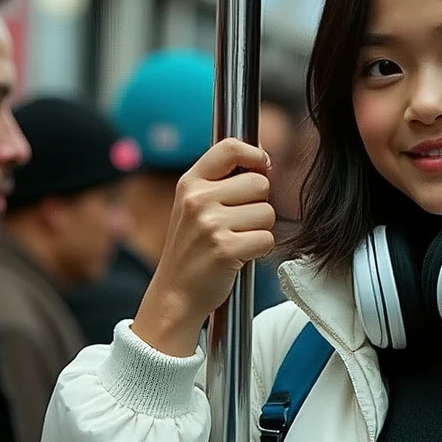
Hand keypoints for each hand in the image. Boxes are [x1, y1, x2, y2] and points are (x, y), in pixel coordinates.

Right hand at [132, 140, 275, 357]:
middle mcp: (198, 199)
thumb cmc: (192, 249)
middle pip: (260, 184)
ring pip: (267, 213)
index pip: (230, 148)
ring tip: (236, 241)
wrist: (175, 293)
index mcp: (190, 183)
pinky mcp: (225, 249)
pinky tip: (239, 257)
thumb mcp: (193, 206)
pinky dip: (260, 250)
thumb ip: (220, 181)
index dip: (255, 155)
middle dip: (259, 204)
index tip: (262, 167)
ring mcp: (210, 224)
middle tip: (239, 224)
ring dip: (260, 230)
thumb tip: (264, 162)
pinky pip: (266, 239)